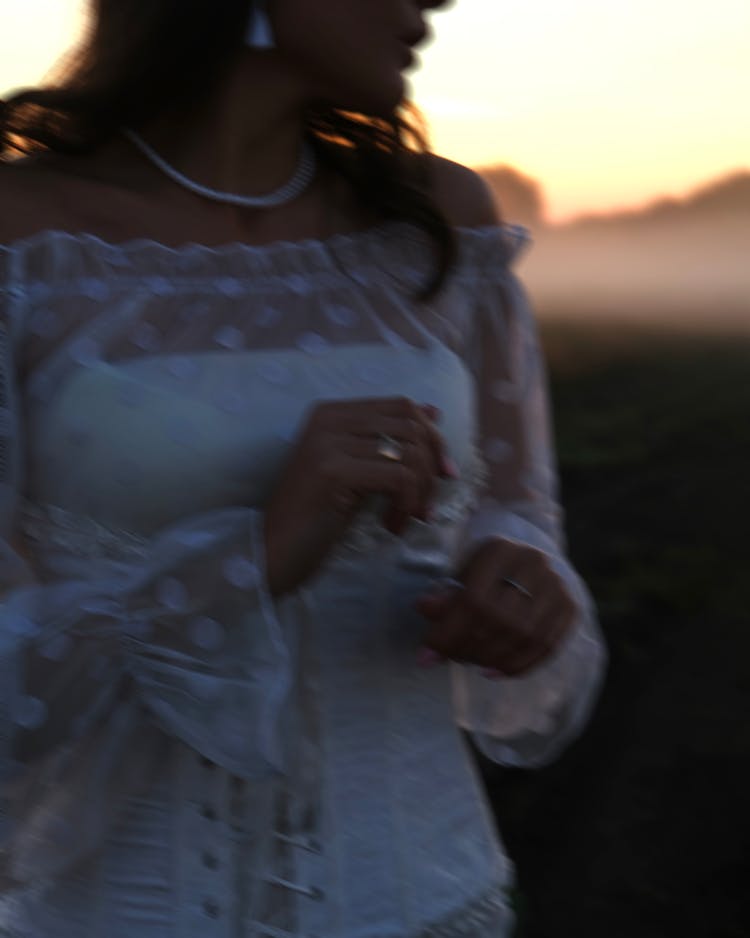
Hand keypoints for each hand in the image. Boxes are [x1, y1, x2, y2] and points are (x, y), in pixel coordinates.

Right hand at [264, 397, 455, 596]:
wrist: (270, 553)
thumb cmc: (315, 519)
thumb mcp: (357, 473)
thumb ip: (388, 443)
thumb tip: (434, 413)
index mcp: (332, 413)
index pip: (402, 406)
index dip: (432, 438)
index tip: (442, 475)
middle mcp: (328, 419)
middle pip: (411, 425)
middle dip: (432, 467)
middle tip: (426, 506)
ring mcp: (329, 443)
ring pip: (409, 452)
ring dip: (420, 493)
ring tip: (405, 520)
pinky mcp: (333, 472)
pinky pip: (399, 477)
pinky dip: (406, 506)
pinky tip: (390, 527)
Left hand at [415, 537, 575, 675]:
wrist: (522, 565)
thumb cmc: (482, 575)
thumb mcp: (458, 579)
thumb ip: (443, 596)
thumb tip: (424, 609)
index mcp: (499, 549)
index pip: (474, 598)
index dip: (449, 632)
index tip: (427, 654)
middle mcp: (533, 562)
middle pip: (501, 619)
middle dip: (470, 648)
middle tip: (451, 658)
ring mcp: (556, 584)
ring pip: (525, 636)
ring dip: (492, 659)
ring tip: (471, 662)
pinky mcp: (570, 606)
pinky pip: (547, 647)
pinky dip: (518, 666)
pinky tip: (494, 672)